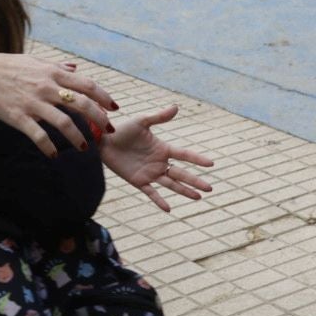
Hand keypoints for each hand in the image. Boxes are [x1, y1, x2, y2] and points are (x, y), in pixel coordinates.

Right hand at [0, 52, 116, 157]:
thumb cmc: (6, 65)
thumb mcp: (34, 61)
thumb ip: (56, 67)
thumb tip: (75, 69)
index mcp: (52, 73)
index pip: (87, 85)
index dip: (104, 97)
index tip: (114, 108)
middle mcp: (46, 87)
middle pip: (82, 104)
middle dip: (99, 119)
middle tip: (108, 131)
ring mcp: (32, 102)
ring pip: (64, 122)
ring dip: (78, 137)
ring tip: (83, 148)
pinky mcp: (17, 116)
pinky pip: (38, 135)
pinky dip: (48, 147)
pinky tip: (54, 155)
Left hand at [98, 105, 213, 211]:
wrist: (103, 141)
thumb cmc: (122, 129)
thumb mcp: (141, 122)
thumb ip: (158, 117)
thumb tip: (176, 107)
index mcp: (162, 148)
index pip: (184, 155)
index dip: (197, 159)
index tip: (211, 163)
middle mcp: (159, 162)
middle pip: (181, 173)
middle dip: (195, 180)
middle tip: (210, 188)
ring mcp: (150, 173)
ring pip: (171, 184)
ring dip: (184, 191)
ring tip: (198, 197)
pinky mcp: (138, 181)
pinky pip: (151, 193)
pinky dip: (159, 200)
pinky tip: (168, 209)